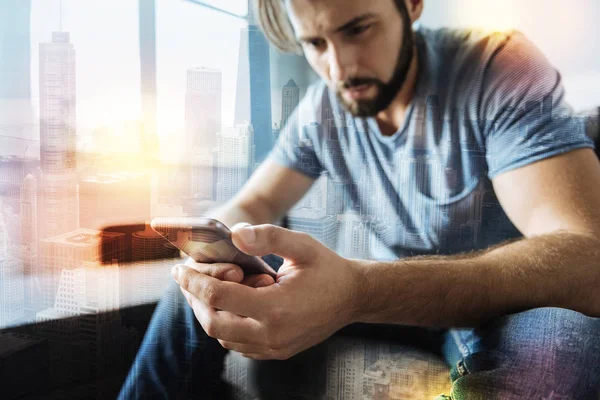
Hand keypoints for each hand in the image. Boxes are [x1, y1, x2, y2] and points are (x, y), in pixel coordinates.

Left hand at [171, 224, 361, 359]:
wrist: (353, 298)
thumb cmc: (327, 268)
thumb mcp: (301, 245)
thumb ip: (268, 237)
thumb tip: (235, 234)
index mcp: (276, 307)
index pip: (219, 297)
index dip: (193, 281)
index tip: (179, 268)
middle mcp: (272, 334)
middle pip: (213, 322)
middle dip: (195, 299)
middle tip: (188, 279)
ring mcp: (274, 348)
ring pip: (223, 337)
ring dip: (209, 313)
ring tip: (208, 289)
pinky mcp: (276, 352)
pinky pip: (238, 345)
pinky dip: (225, 326)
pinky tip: (228, 305)